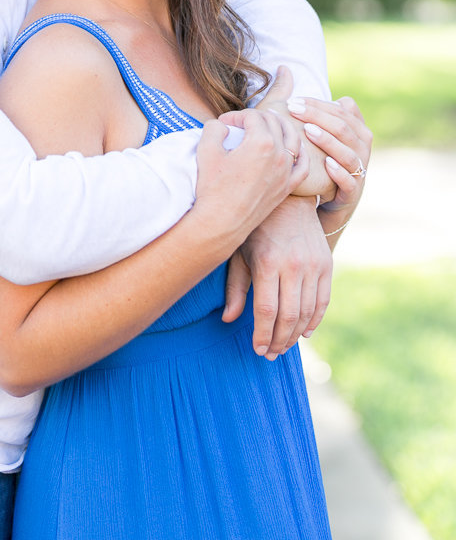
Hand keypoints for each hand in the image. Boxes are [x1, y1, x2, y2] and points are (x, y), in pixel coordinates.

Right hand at [195, 106, 309, 240]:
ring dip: (281, 126)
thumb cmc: (212, 188)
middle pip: (273, 122)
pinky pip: (303, 165)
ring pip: (293, 138)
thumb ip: (215, 128)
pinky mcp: (287, 187)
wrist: (221, 223)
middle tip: (242, 123)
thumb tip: (223, 126)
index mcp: (261, 142)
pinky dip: (300, 152)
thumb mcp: (206, 151)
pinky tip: (293, 147)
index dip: (236, 116)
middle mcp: (279, 155)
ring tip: (270, 123)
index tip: (224, 123)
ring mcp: (286, 172)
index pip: (252, 116)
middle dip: (256, 117)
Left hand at [223, 197, 331, 357]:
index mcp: (268, 262)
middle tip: (271, 354)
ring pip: (307, 313)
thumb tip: (228, 319)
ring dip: (295, 335)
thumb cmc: (256, 228)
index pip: (267, 311)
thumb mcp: (240, 253)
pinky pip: (323, 301)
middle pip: (288, 316)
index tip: (258, 349)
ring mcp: (313, 265)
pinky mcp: (327, 264)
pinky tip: (305, 333)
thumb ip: (235, 287)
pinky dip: (315, 320)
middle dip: (279, 341)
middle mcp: (293, 265)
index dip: (263, 335)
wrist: (288, 200)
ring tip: (284, 346)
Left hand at [286, 94, 372, 217]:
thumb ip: (305, 106)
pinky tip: (326, 164)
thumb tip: (284, 70)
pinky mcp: (352, 193)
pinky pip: (351, 181)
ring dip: (329, 140)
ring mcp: (359, 171)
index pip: (342, 110)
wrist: (322, 205)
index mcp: (356, 131)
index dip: (318, 104)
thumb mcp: (313, 133)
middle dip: (318, 116)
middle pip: (345, 127)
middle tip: (293, 109)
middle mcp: (361, 149)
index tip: (292, 100)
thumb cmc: (317, 162)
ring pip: (350, 152)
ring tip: (307, 131)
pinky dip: (340, 172)